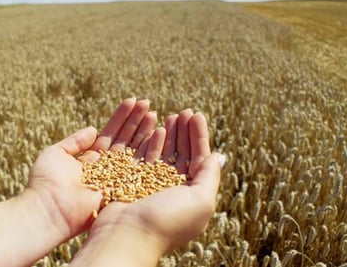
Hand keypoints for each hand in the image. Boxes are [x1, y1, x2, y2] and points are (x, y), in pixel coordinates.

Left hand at [25, 98, 155, 239]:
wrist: (48, 210)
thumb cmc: (46, 182)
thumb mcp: (56, 153)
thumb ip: (75, 141)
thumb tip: (93, 129)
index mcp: (91, 159)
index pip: (111, 134)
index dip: (122, 118)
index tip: (133, 101)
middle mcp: (106, 168)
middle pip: (125, 140)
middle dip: (136, 121)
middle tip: (147, 103)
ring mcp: (116, 178)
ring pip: (134, 151)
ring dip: (144, 131)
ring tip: (153, 113)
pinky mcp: (123, 189)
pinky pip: (139, 167)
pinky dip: (147, 149)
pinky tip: (156, 133)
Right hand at [90, 110, 222, 251]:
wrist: (126, 235)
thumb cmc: (167, 220)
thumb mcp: (200, 200)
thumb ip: (210, 176)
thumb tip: (219, 156)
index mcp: (191, 196)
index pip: (199, 160)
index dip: (199, 137)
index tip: (197, 115)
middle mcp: (173, 190)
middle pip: (182, 154)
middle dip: (185, 132)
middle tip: (185, 111)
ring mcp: (152, 185)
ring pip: (163, 153)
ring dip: (169, 133)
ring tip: (171, 115)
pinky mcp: (133, 181)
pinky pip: (144, 158)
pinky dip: (151, 143)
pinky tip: (156, 129)